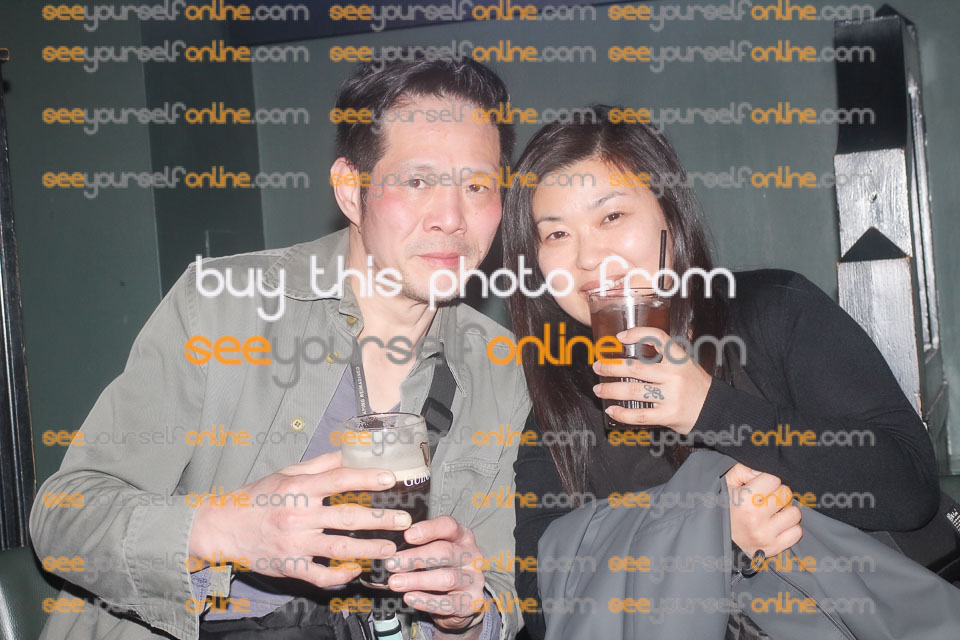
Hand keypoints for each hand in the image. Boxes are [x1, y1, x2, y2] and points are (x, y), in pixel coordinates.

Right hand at [189, 451, 411, 587]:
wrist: (222, 527)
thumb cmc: (256, 498)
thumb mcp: (286, 473)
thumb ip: (319, 465)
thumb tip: (348, 453)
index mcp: (299, 488)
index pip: (339, 480)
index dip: (367, 478)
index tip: (390, 478)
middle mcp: (298, 515)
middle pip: (347, 516)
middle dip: (380, 519)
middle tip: (403, 519)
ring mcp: (294, 542)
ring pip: (339, 547)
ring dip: (369, 549)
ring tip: (390, 548)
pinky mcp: (289, 565)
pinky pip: (320, 574)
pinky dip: (340, 574)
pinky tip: (355, 569)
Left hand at [386, 515, 485, 635]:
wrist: (464, 599)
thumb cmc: (445, 568)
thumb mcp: (438, 550)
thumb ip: (421, 544)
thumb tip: (391, 545)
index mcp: (463, 537)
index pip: (449, 526)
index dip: (428, 529)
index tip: (407, 535)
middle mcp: (472, 556)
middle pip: (445, 552)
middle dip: (415, 557)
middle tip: (393, 563)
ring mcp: (474, 580)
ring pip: (446, 578)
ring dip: (417, 580)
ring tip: (395, 582)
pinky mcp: (471, 603)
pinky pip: (447, 603)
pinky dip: (425, 601)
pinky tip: (409, 597)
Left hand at [591, 326, 712, 433]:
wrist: (715, 410)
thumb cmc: (696, 385)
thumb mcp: (687, 363)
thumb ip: (667, 354)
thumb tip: (636, 343)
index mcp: (679, 359)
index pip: (658, 338)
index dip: (637, 334)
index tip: (620, 337)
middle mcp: (674, 375)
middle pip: (635, 368)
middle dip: (611, 367)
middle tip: (598, 366)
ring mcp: (671, 396)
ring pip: (632, 391)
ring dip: (610, 390)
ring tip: (599, 389)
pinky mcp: (668, 415)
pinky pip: (639, 415)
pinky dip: (622, 414)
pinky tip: (612, 410)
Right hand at [725, 463, 802, 556]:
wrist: (714, 539)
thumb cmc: (722, 509)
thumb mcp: (726, 485)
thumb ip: (743, 470)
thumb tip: (763, 470)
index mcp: (744, 500)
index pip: (774, 479)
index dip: (767, 481)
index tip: (760, 487)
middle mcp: (756, 518)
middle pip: (786, 494)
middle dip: (777, 494)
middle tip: (765, 500)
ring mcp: (766, 535)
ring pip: (794, 513)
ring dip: (786, 512)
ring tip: (772, 513)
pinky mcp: (773, 548)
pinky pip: (796, 532)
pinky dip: (789, 528)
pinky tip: (777, 526)